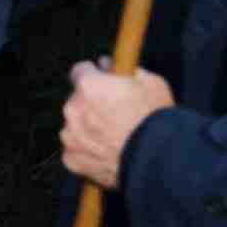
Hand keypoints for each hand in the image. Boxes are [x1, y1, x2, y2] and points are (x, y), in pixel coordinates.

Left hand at [60, 59, 173, 189]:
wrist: (157, 160)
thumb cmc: (155, 119)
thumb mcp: (151, 83)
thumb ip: (128, 72)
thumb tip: (111, 66)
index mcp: (88, 86)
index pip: (79, 71)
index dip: (92, 74)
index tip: (101, 80)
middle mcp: (72, 109)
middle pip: (77, 101)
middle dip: (92, 104)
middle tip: (115, 113)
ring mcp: (69, 136)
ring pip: (75, 126)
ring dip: (88, 128)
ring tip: (115, 137)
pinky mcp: (70, 159)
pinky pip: (77, 150)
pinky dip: (88, 151)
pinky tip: (109, 153)